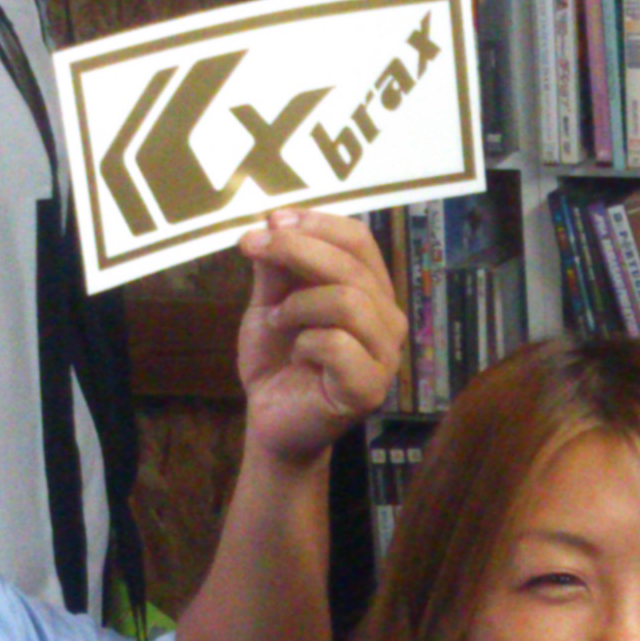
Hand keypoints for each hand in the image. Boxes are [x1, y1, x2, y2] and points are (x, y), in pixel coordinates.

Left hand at [234, 208, 404, 464]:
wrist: (270, 420)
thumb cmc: (277, 359)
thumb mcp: (270, 302)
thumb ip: (277, 267)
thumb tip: (273, 221)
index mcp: (370, 291)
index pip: (359, 241)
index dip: (317, 223)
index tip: (272, 220)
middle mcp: (386, 319)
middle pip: (353, 266)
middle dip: (296, 249)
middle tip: (253, 247)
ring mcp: (384, 356)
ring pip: (350, 301)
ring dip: (300, 303)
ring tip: (276, 318)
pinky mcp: (370, 389)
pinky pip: (340, 345)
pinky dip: (306, 342)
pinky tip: (295, 353)